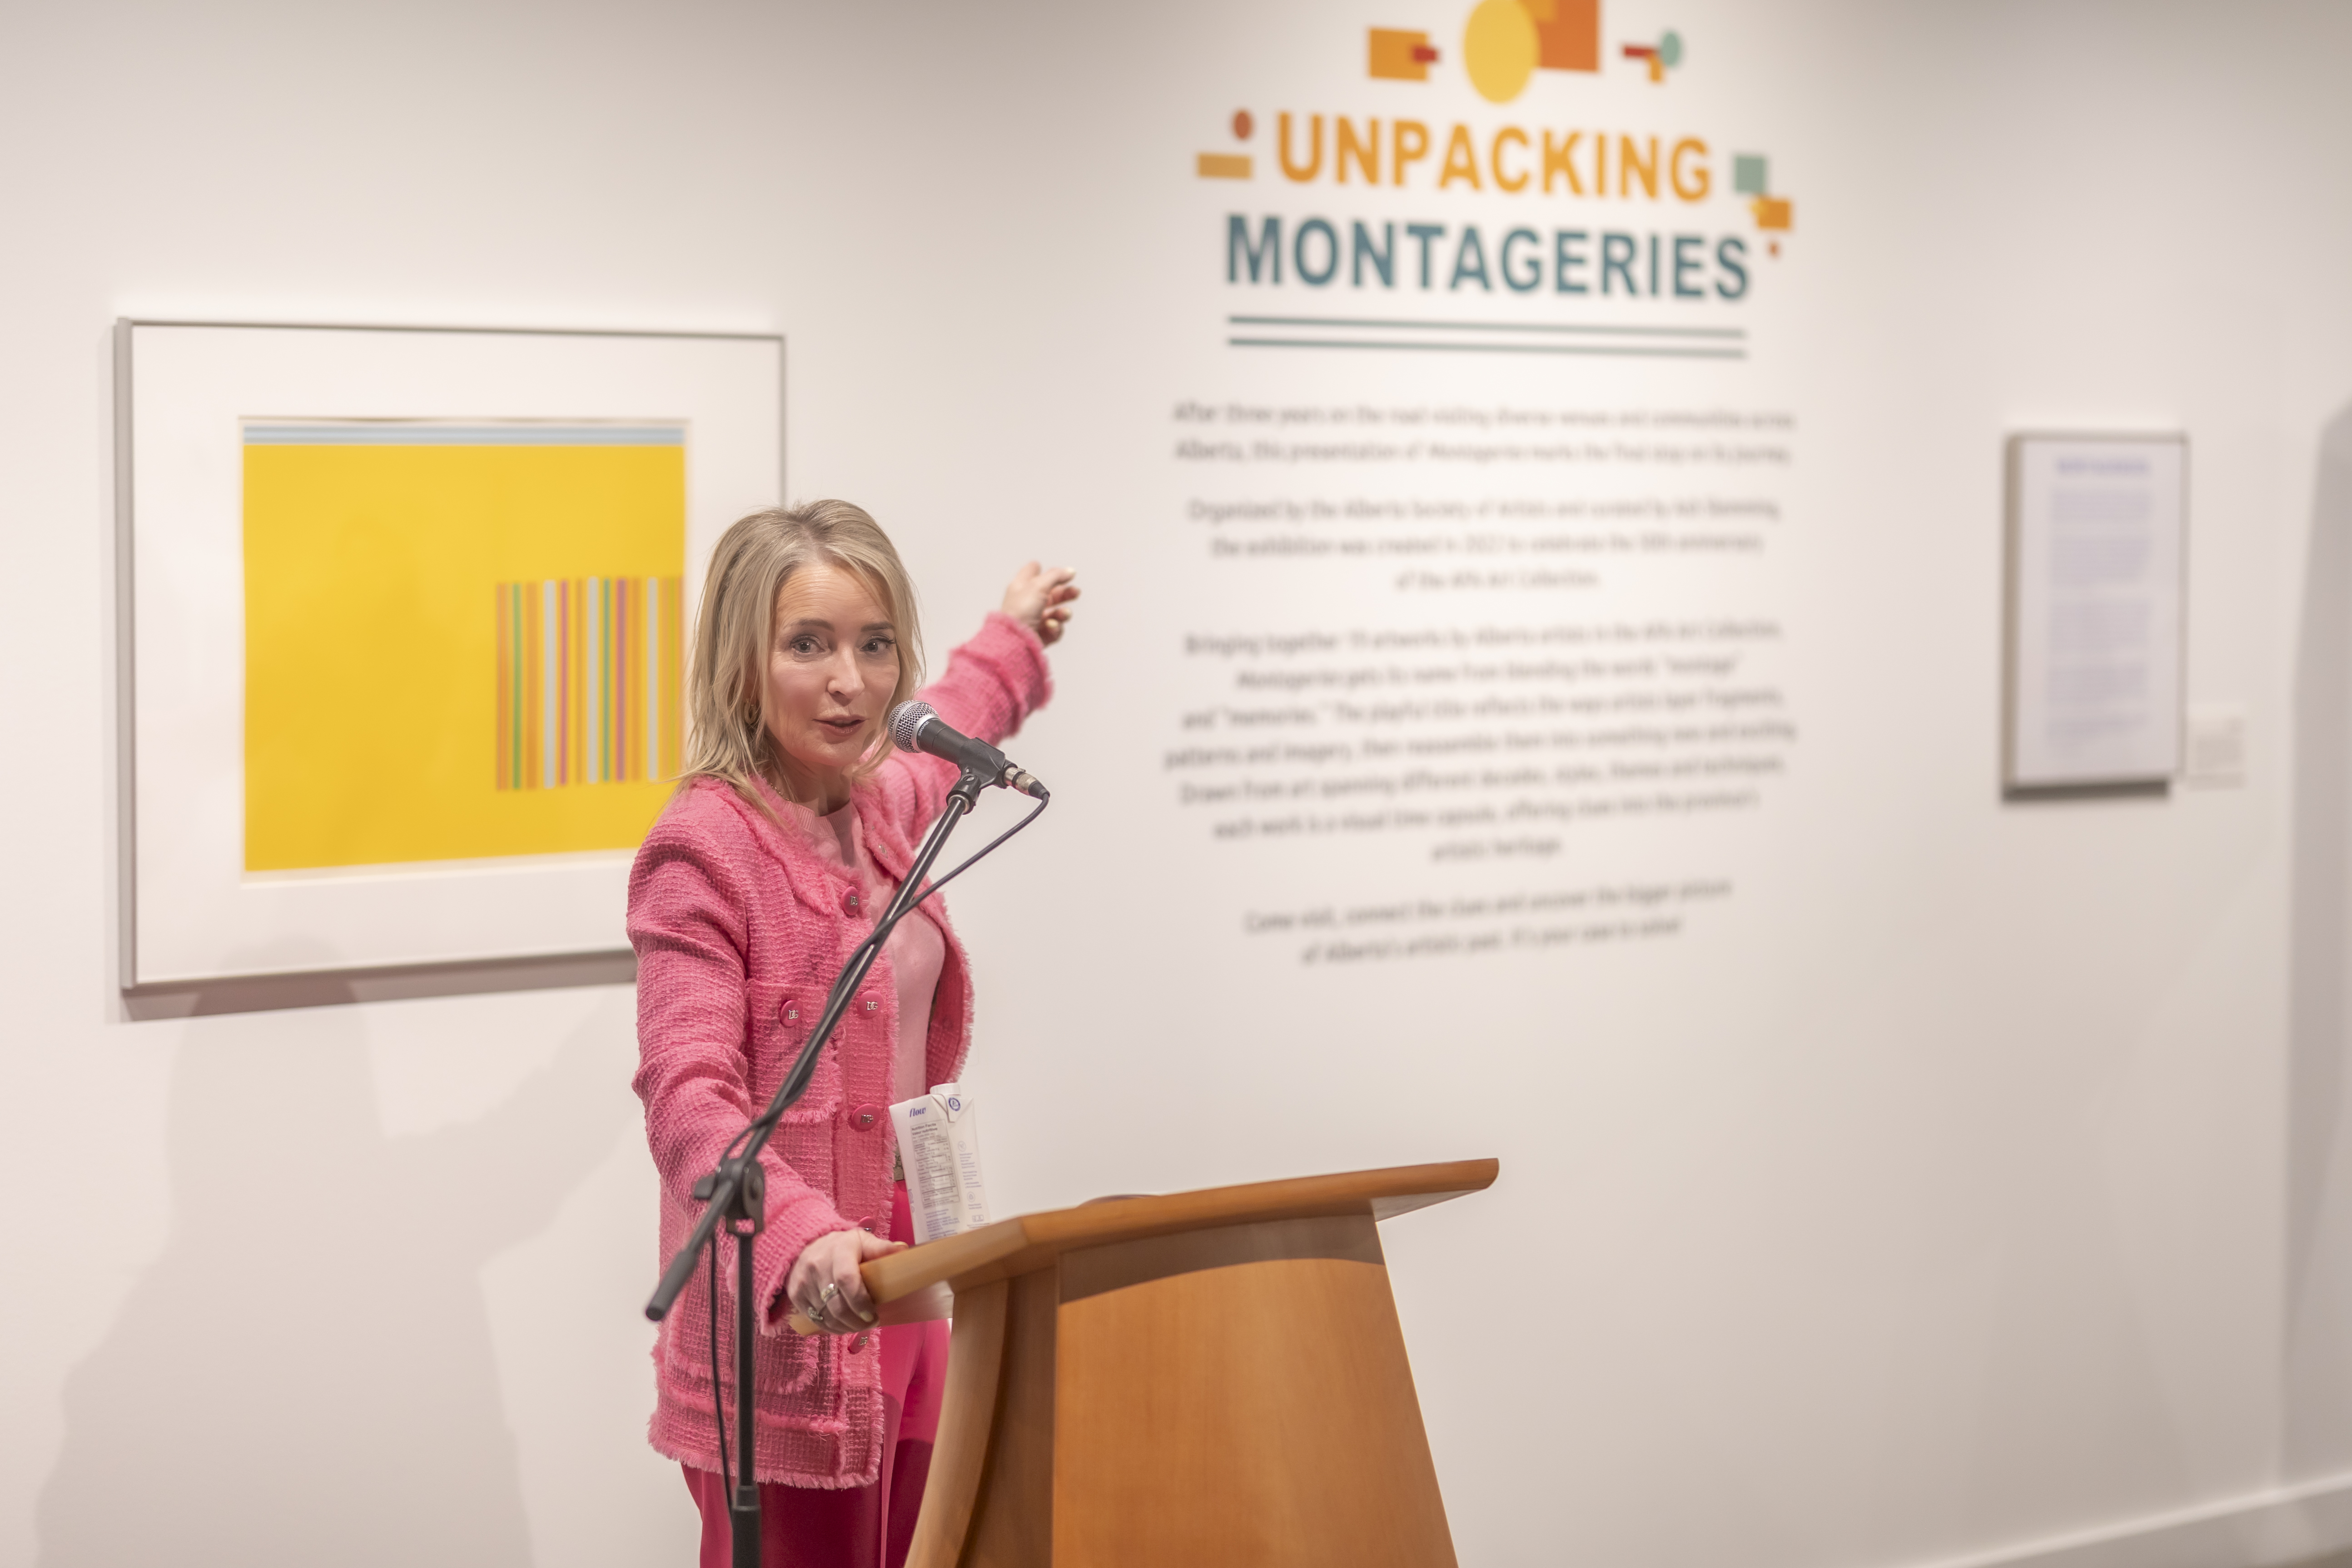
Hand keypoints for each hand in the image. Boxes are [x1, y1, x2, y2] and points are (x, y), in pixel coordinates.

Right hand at [785, 1227, 904, 1334]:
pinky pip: (815, 1319)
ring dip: (846, 1326)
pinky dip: (832, 1327)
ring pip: (826, 1316)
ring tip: (860, 1325)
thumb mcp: (861, 1241)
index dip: (860, 1301)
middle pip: (836, 1304)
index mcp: (839, 1250)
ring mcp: (803, 1282)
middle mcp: (817, 1266)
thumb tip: (903, 1250)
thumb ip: (880, 1248)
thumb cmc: (841, 1246)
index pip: (846, 1279)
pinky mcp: (796, 1295)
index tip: (874, 1315)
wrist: (803, 1245)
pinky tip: (844, 1326)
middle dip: (857, 1320)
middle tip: (872, 1323)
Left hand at [1001, 562, 1079, 646]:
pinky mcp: (1040, 634)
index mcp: (1022, 586)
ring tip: (1064, 614)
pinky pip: (1055, 629)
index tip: (1062, 573)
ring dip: (1063, 613)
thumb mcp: (1038, 585)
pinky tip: (1050, 626)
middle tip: (1076, 592)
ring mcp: (1034, 619)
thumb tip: (1070, 571)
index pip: (1033, 571)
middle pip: (1051, 593)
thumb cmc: (1021, 610)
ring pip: (1056, 613)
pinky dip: (1055, 627)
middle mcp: (1027, 602)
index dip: (1047, 572)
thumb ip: (1056, 575)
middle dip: (1066, 593)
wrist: (1015, 638)